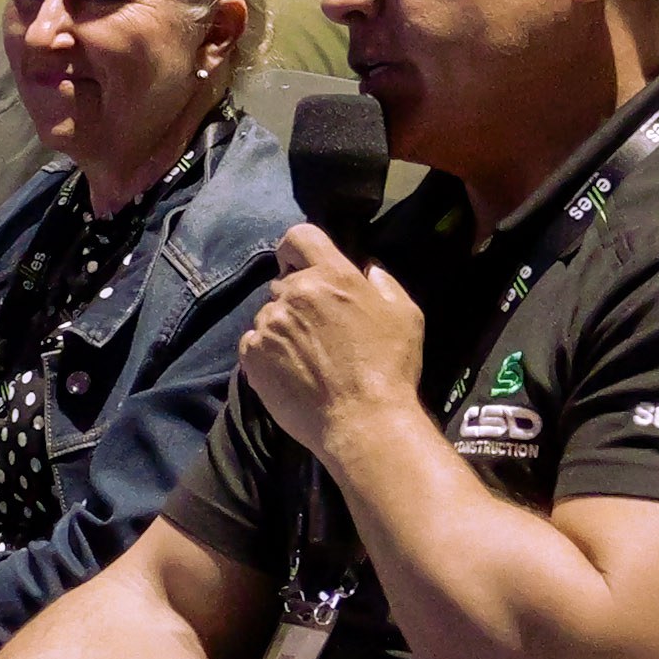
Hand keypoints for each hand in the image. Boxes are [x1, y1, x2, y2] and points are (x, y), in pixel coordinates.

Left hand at [235, 226, 430, 457]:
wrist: (364, 422)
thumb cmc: (390, 368)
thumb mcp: (405, 315)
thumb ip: (383, 283)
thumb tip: (367, 269)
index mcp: (332, 276)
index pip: (299, 236)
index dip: (297, 250)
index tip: (301, 267)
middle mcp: (294, 293)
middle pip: (284, 283)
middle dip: (297, 300)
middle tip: (318, 331)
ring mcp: (269, 325)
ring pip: (268, 316)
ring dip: (282, 329)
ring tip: (306, 359)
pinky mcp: (252, 356)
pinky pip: (252, 343)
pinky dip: (266, 353)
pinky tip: (289, 372)